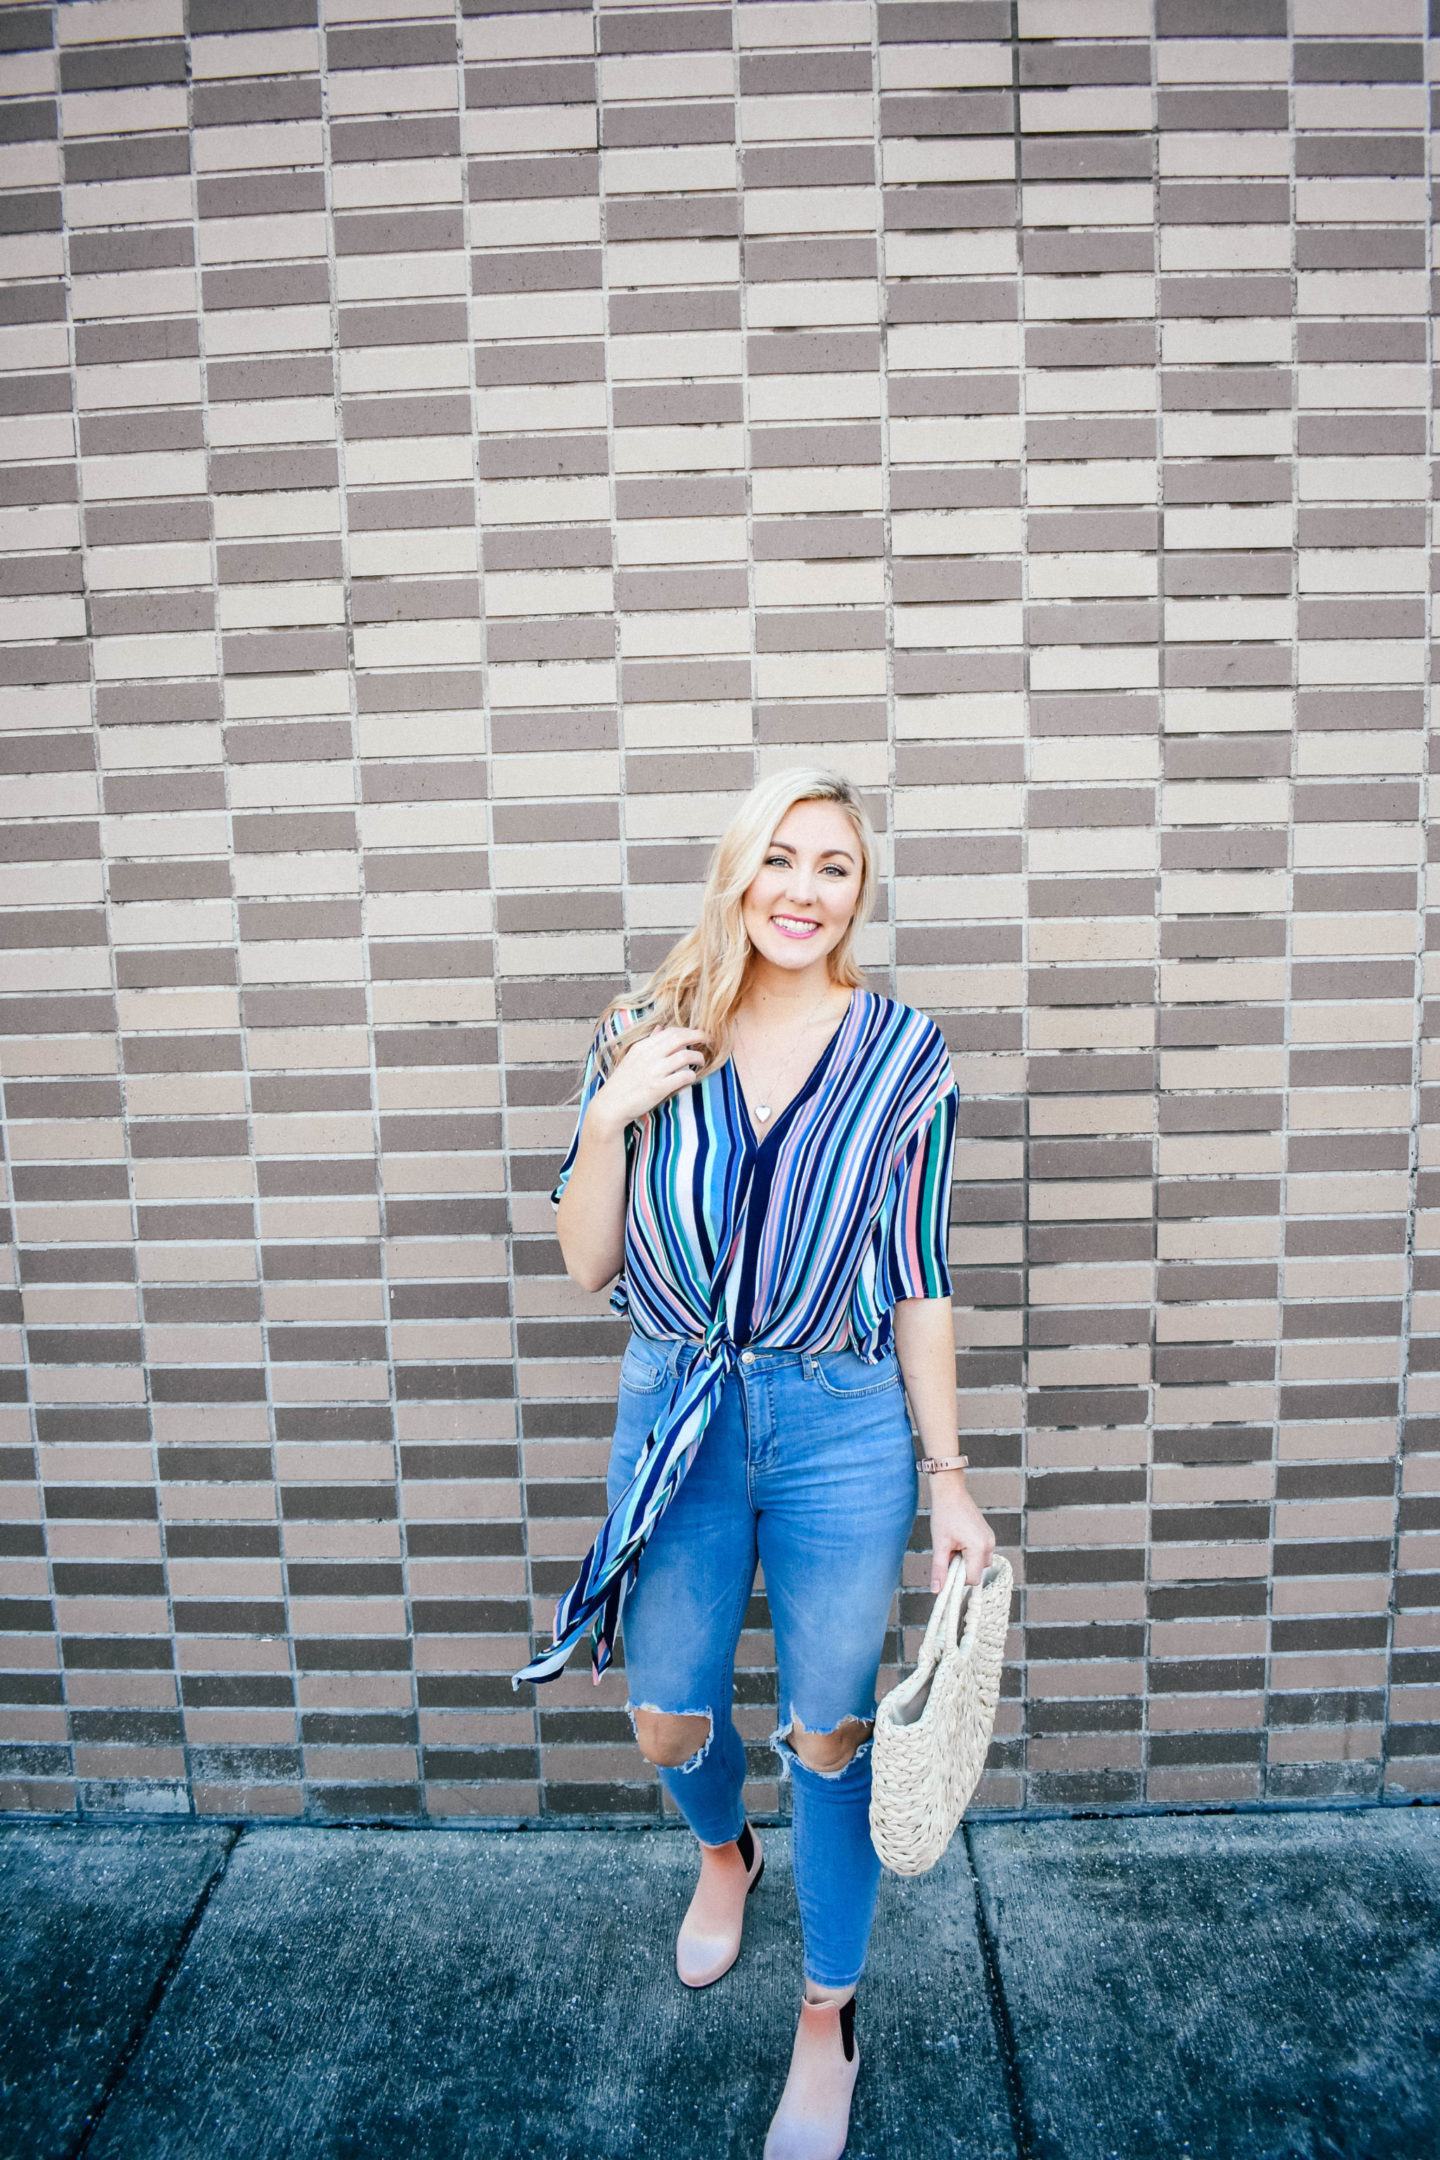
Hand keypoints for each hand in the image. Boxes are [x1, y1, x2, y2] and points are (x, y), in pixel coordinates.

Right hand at [591, 1025, 708, 1133]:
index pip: (671, 1031)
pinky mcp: (659, 1088)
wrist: (611, 1105)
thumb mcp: (633, 1057)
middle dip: (699, 1036)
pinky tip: (691, 1078)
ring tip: (701, 1062)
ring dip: (698, 1058)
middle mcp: (649, 1056)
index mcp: (642, 1047)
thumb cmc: (623, 1082)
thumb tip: (660, 1028)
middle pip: (681, 1038)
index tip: (697, 1034)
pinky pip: (684, 1076)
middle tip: (709, 1040)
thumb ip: (649, 1042)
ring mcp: (654, 1071)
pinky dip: (692, 1075)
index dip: (688, 1031)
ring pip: (686, 1055)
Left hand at [928, 1478, 995, 1592]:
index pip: (973, 1579)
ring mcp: (991, 1539)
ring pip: (980, 1564)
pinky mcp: (988, 1536)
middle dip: (962, 1568)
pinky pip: (981, 1553)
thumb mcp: (939, 1544)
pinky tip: (959, 1540)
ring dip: (966, 1561)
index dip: (958, 1579)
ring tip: (953, 1545)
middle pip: (977, 1572)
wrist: (951, 1492)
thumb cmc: (944, 1515)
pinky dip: (970, 1553)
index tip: (947, 1568)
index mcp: (979, 1547)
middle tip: (949, 1552)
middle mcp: (989, 1544)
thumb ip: (939, 1569)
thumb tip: (936, 1591)